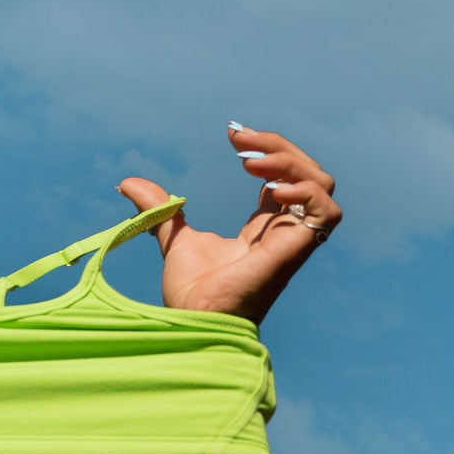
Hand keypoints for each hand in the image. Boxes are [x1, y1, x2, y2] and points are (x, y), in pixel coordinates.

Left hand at [117, 124, 341, 323]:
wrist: (194, 318)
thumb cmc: (191, 292)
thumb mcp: (174, 237)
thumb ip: (161, 209)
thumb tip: (127, 183)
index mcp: (263, 227)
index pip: (283, 178)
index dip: (266, 151)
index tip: (233, 135)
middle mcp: (284, 230)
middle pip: (306, 173)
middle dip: (278, 148)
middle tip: (241, 141)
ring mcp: (293, 239)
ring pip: (322, 185)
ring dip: (292, 163)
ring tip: (251, 164)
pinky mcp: (296, 250)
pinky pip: (327, 212)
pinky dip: (306, 192)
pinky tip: (271, 189)